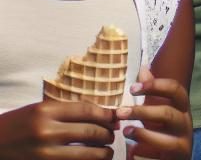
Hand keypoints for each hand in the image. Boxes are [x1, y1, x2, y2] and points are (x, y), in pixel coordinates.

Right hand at [0, 99, 116, 158]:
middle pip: (90, 132)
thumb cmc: (18, 124)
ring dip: (101, 154)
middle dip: (107, 134)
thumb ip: (67, 111)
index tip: (116, 117)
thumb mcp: (40, 110)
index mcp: (47, 112)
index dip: (106, 114)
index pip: (87, 110)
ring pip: (85, 154)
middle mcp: (47, 132)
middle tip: (113, 135)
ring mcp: (44, 154)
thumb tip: (102, 115)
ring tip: (107, 152)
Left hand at [117, 69, 190, 159]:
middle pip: (168, 113)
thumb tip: (144, 68)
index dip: (156, 86)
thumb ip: (153, 93)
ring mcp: (182, 145)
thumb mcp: (160, 111)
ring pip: (165, 140)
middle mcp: (186, 125)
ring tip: (125, 132)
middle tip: (120, 112)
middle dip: (142, 112)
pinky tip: (132, 153)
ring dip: (142, 135)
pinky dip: (143, 157)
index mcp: (183, 108)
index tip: (133, 88)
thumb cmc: (164, 132)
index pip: (176, 90)